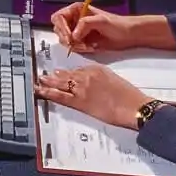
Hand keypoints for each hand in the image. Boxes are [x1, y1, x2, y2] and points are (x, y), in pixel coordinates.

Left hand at [34, 62, 150, 128]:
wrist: (134, 106)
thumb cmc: (129, 96)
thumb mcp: (115, 80)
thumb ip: (102, 78)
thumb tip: (94, 83)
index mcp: (97, 69)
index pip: (78, 69)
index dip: (69, 72)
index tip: (63, 73)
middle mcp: (87, 76)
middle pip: (67, 74)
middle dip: (56, 75)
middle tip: (47, 74)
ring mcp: (82, 88)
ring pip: (61, 83)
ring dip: (49, 82)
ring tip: (41, 80)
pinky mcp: (80, 101)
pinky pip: (61, 96)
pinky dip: (50, 93)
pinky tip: (42, 91)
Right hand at [49, 3, 145, 53]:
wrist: (129, 35)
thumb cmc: (117, 24)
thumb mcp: (101, 20)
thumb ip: (85, 24)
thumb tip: (73, 36)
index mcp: (76, 10)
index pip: (59, 17)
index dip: (61, 27)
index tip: (69, 37)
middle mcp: (74, 20)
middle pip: (59, 30)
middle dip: (67, 38)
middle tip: (79, 43)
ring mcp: (77, 32)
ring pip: (65, 41)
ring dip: (75, 45)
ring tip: (89, 46)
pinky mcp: (82, 42)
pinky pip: (74, 48)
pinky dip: (81, 50)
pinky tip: (92, 47)